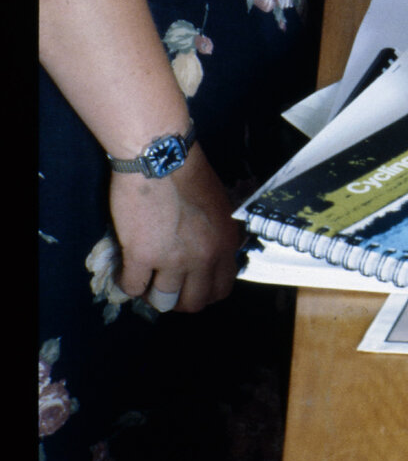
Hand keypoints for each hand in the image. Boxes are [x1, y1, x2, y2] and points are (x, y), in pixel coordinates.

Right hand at [110, 145, 241, 313]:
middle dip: (179, 301)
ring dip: (153, 294)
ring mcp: (172, 259)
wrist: (162, 158)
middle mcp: (204, 257)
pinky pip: (132, 288)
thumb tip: (211, 258)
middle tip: (167, 289)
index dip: (204, 292)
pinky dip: (128, 284)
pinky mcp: (141, 256)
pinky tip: (128, 272)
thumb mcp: (220, 208)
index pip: (221, 289)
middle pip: (194, 303)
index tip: (192, 286)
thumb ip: (218, 236)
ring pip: (163, 300)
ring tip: (147, 280)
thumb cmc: (190, 175)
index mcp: (226, 243)